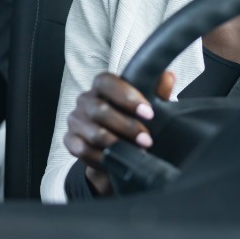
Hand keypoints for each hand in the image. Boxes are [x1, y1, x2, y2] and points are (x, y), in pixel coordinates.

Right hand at [64, 71, 174, 194]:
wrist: (116, 151)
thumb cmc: (132, 123)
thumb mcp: (148, 108)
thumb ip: (157, 92)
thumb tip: (169, 76)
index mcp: (102, 88)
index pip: (106, 81)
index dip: (126, 95)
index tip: (149, 112)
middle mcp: (85, 101)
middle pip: (99, 109)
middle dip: (126, 126)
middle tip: (147, 139)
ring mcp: (75, 121)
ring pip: (93, 132)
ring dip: (117, 144)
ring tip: (136, 153)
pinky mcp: (70, 141)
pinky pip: (83, 149)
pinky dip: (102, 158)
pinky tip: (116, 162)